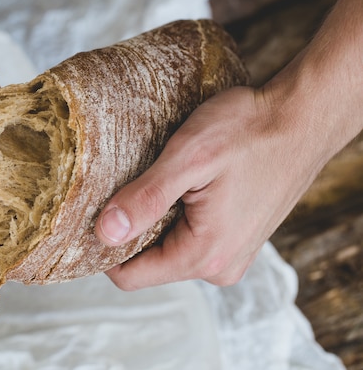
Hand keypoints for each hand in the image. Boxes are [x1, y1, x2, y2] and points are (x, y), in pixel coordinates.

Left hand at [95, 0, 362, 288]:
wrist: (301, 117)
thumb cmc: (250, 131)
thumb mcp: (190, 157)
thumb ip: (146, 198)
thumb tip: (104, 233)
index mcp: (204, 256)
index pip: (129, 276)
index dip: (102, 248)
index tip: (92, 213)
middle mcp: (218, 266)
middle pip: (146, 263)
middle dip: (129, 229)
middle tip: (125, 186)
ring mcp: (230, 254)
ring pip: (166, 248)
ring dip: (153, 218)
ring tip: (157, 179)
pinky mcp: (235, 238)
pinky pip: (188, 237)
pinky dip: (175, 214)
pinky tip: (179, 184)